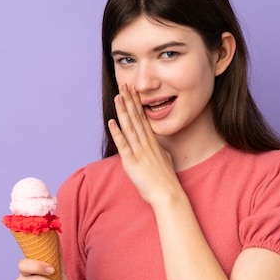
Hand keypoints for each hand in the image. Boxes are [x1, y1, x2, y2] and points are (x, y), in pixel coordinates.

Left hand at [108, 84, 181, 205]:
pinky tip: (112, 122)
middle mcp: (146, 144)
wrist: (168, 194)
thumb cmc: (166, 180)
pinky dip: (117, 132)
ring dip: (123, 111)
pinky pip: (124, 144)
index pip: (143, 118)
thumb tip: (156, 146)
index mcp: (153, 142)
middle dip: (130, 101)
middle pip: (136, 118)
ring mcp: (139, 151)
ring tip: (118, 96)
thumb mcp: (165, 159)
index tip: (133, 92)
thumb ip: (158, 150)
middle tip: (125, 85)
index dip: (137, 104)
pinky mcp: (132, 162)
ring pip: (130, 127)